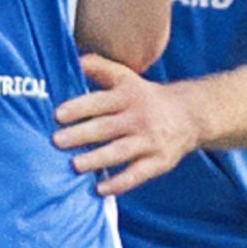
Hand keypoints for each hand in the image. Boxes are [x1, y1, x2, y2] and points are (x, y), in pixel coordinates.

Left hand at [54, 53, 200, 195]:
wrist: (190, 115)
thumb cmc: (145, 97)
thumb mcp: (126, 78)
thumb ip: (100, 68)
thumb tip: (74, 58)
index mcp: (128, 96)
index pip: (100, 101)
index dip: (79, 108)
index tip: (58, 115)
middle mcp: (139, 117)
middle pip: (106, 127)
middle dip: (80, 135)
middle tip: (56, 141)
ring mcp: (149, 141)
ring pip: (120, 151)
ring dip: (96, 159)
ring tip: (74, 165)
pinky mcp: (158, 161)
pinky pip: (137, 174)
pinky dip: (119, 183)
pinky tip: (100, 190)